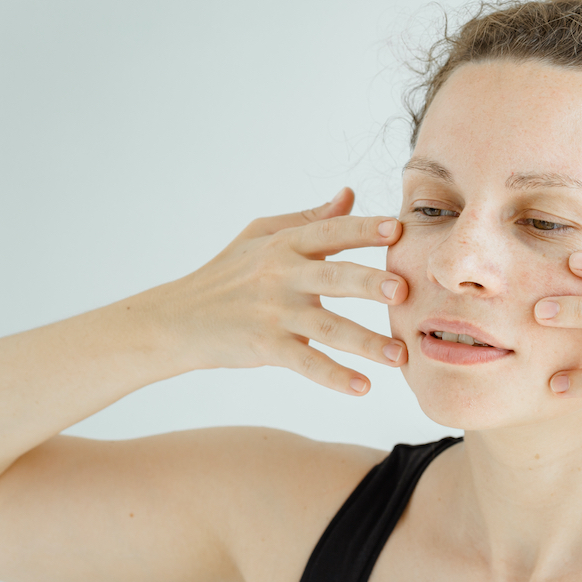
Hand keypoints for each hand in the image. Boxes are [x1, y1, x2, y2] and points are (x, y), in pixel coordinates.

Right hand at [154, 187, 407, 393]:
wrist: (177, 320)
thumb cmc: (226, 274)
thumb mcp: (261, 236)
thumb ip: (310, 219)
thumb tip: (349, 194)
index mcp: (285, 245)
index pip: (330, 232)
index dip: (364, 229)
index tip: (398, 229)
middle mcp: (281, 275)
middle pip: (333, 277)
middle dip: (369, 283)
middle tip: (404, 291)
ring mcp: (274, 313)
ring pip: (327, 326)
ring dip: (365, 342)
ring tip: (399, 355)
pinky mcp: (265, 346)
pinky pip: (306, 362)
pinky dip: (333, 376)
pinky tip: (362, 387)